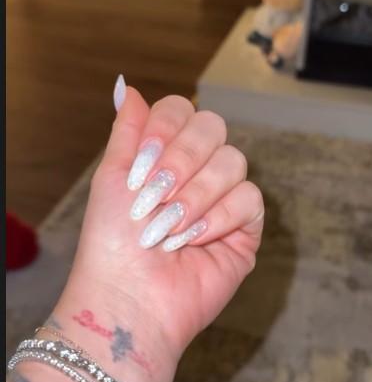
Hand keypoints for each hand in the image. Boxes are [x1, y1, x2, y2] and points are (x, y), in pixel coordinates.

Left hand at [60, 81, 264, 366]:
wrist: (129, 297)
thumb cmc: (112, 242)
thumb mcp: (112, 176)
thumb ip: (127, 129)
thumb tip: (126, 85)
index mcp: (164, 154)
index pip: (182, 110)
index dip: (166, 129)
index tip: (141, 163)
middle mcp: (196, 171)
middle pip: (213, 127)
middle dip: (181, 160)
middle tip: (154, 195)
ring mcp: (223, 197)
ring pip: (233, 161)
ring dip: (194, 196)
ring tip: (167, 229)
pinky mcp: (245, 228)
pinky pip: (248, 198)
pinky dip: (217, 218)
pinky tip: (192, 240)